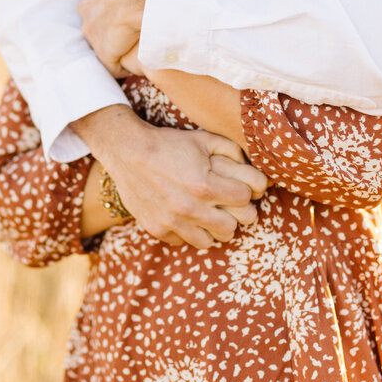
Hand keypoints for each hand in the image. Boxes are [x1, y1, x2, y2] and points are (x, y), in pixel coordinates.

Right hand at [73, 105, 265, 248]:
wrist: (128, 152)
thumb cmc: (169, 144)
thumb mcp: (204, 139)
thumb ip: (233, 152)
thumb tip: (253, 170)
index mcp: (205, 185)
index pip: (245, 200)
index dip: (247, 192)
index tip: (241, 188)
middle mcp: (191, 209)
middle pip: (234, 226)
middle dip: (237, 214)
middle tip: (230, 205)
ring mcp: (173, 222)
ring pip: (212, 241)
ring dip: (215, 228)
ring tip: (212, 214)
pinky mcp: (159, 230)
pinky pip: (186, 242)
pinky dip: (191, 232)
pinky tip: (189, 217)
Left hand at [79, 0, 157, 77]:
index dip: (108, 6)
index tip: (122, 11)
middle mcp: (86, 6)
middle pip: (93, 19)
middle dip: (107, 26)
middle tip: (129, 30)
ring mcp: (91, 29)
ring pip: (101, 40)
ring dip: (115, 45)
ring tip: (134, 49)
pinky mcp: (103, 49)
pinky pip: (111, 63)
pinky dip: (120, 67)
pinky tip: (133, 67)